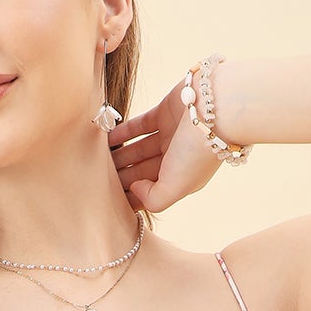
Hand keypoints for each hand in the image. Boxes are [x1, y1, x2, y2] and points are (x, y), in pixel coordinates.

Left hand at [107, 74, 222, 213]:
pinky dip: (122, 131)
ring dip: (118, 155)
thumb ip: (153, 199)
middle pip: (140, 171)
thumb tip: (135, 189)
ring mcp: (170, 136)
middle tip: (93, 179)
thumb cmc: (198, 152)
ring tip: (93, 159)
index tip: (106, 201)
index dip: (130, 198)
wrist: (217, 109)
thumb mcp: (175, 188)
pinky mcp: (164, 113)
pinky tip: (104, 138)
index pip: (150, 193)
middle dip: (120, 176)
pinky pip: (138, 125)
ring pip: (137, 149)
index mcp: (181, 180)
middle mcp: (176, 160)